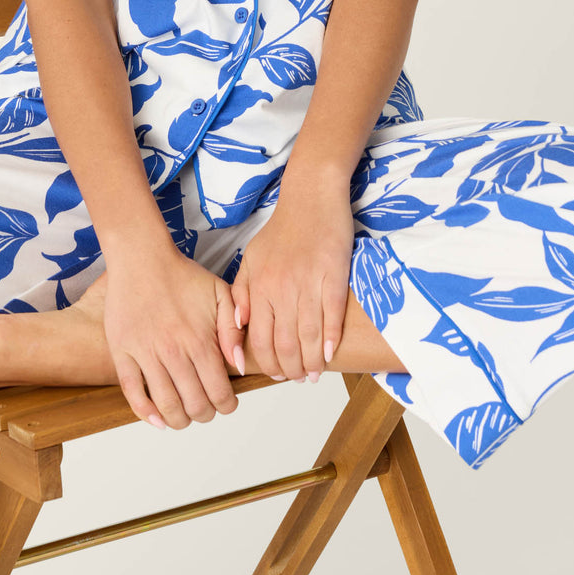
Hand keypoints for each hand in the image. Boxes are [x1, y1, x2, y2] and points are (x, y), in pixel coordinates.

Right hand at [103, 241, 245, 429]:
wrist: (142, 257)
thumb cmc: (182, 275)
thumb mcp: (220, 293)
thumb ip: (233, 329)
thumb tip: (239, 365)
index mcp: (200, 340)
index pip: (219, 393)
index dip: (226, 406)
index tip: (226, 403)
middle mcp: (174, 352)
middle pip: (194, 405)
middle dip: (205, 414)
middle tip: (206, 408)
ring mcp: (145, 354)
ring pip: (166, 405)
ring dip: (179, 419)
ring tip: (185, 415)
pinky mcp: (122, 352)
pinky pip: (132, 393)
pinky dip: (146, 413)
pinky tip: (157, 418)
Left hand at [231, 175, 355, 381]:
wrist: (311, 196)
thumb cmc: (282, 229)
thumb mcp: (252, 258)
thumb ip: (242, 294)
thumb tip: (239, 328)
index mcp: (259, 286)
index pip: (260, 339)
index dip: (269, 363)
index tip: (276, 374)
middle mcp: (281, 288)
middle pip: (285, 344)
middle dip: (291, 369)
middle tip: (297, 378)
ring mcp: (309, 283)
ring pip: (310, 337)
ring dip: (312, 362)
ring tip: (314, 373)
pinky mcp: (334, 276)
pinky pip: (332, 316)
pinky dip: (331, 340)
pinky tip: (330, 354)